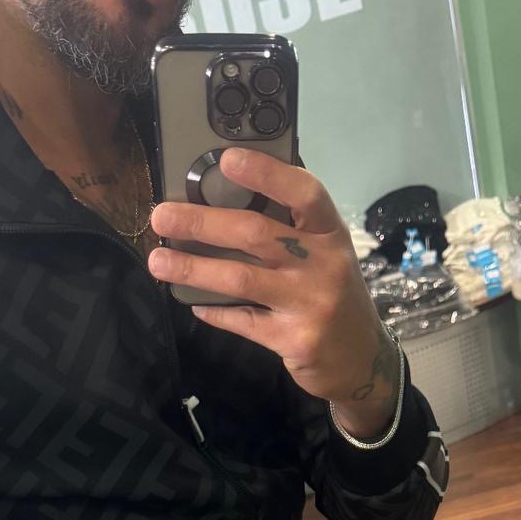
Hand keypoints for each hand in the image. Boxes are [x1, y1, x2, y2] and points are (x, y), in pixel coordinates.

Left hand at [148, 149, 401, 440]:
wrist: (362, 360)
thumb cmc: (334, 298)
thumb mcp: (326, 256)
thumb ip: (292, 232)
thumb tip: (227, 203)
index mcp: (330, 234)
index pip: (304, 192)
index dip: (267, 173)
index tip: (226, 158)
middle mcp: (324, 264)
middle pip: (256, 234)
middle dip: (202, 222)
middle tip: (162, 216)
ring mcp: (310, 304)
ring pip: (241, 278)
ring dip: (194, 268)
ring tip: (158, 262)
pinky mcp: (294, 339)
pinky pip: (244, 321)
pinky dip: (215, 312)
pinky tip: (193, 303)